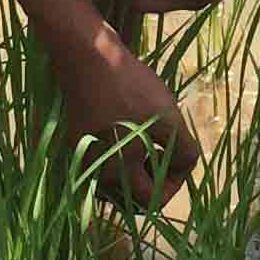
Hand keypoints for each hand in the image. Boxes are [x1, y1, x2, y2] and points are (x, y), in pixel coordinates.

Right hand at [53, 36, 204, 206]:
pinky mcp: (75, 141)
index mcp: (118, 173)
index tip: (178, 156)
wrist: (89, 59)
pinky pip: (102, 162)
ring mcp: (82, 159)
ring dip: (134, 168)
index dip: (173, 183)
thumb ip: (183, 153)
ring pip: (117, 180)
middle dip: (153, 176)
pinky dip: (117, 155)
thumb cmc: (133, 89)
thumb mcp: (170, 120)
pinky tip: (126, 130)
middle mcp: (95, 174)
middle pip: (133, 194)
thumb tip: (182, 170)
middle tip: (162, 148)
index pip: (153, 199)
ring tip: (145, 139)